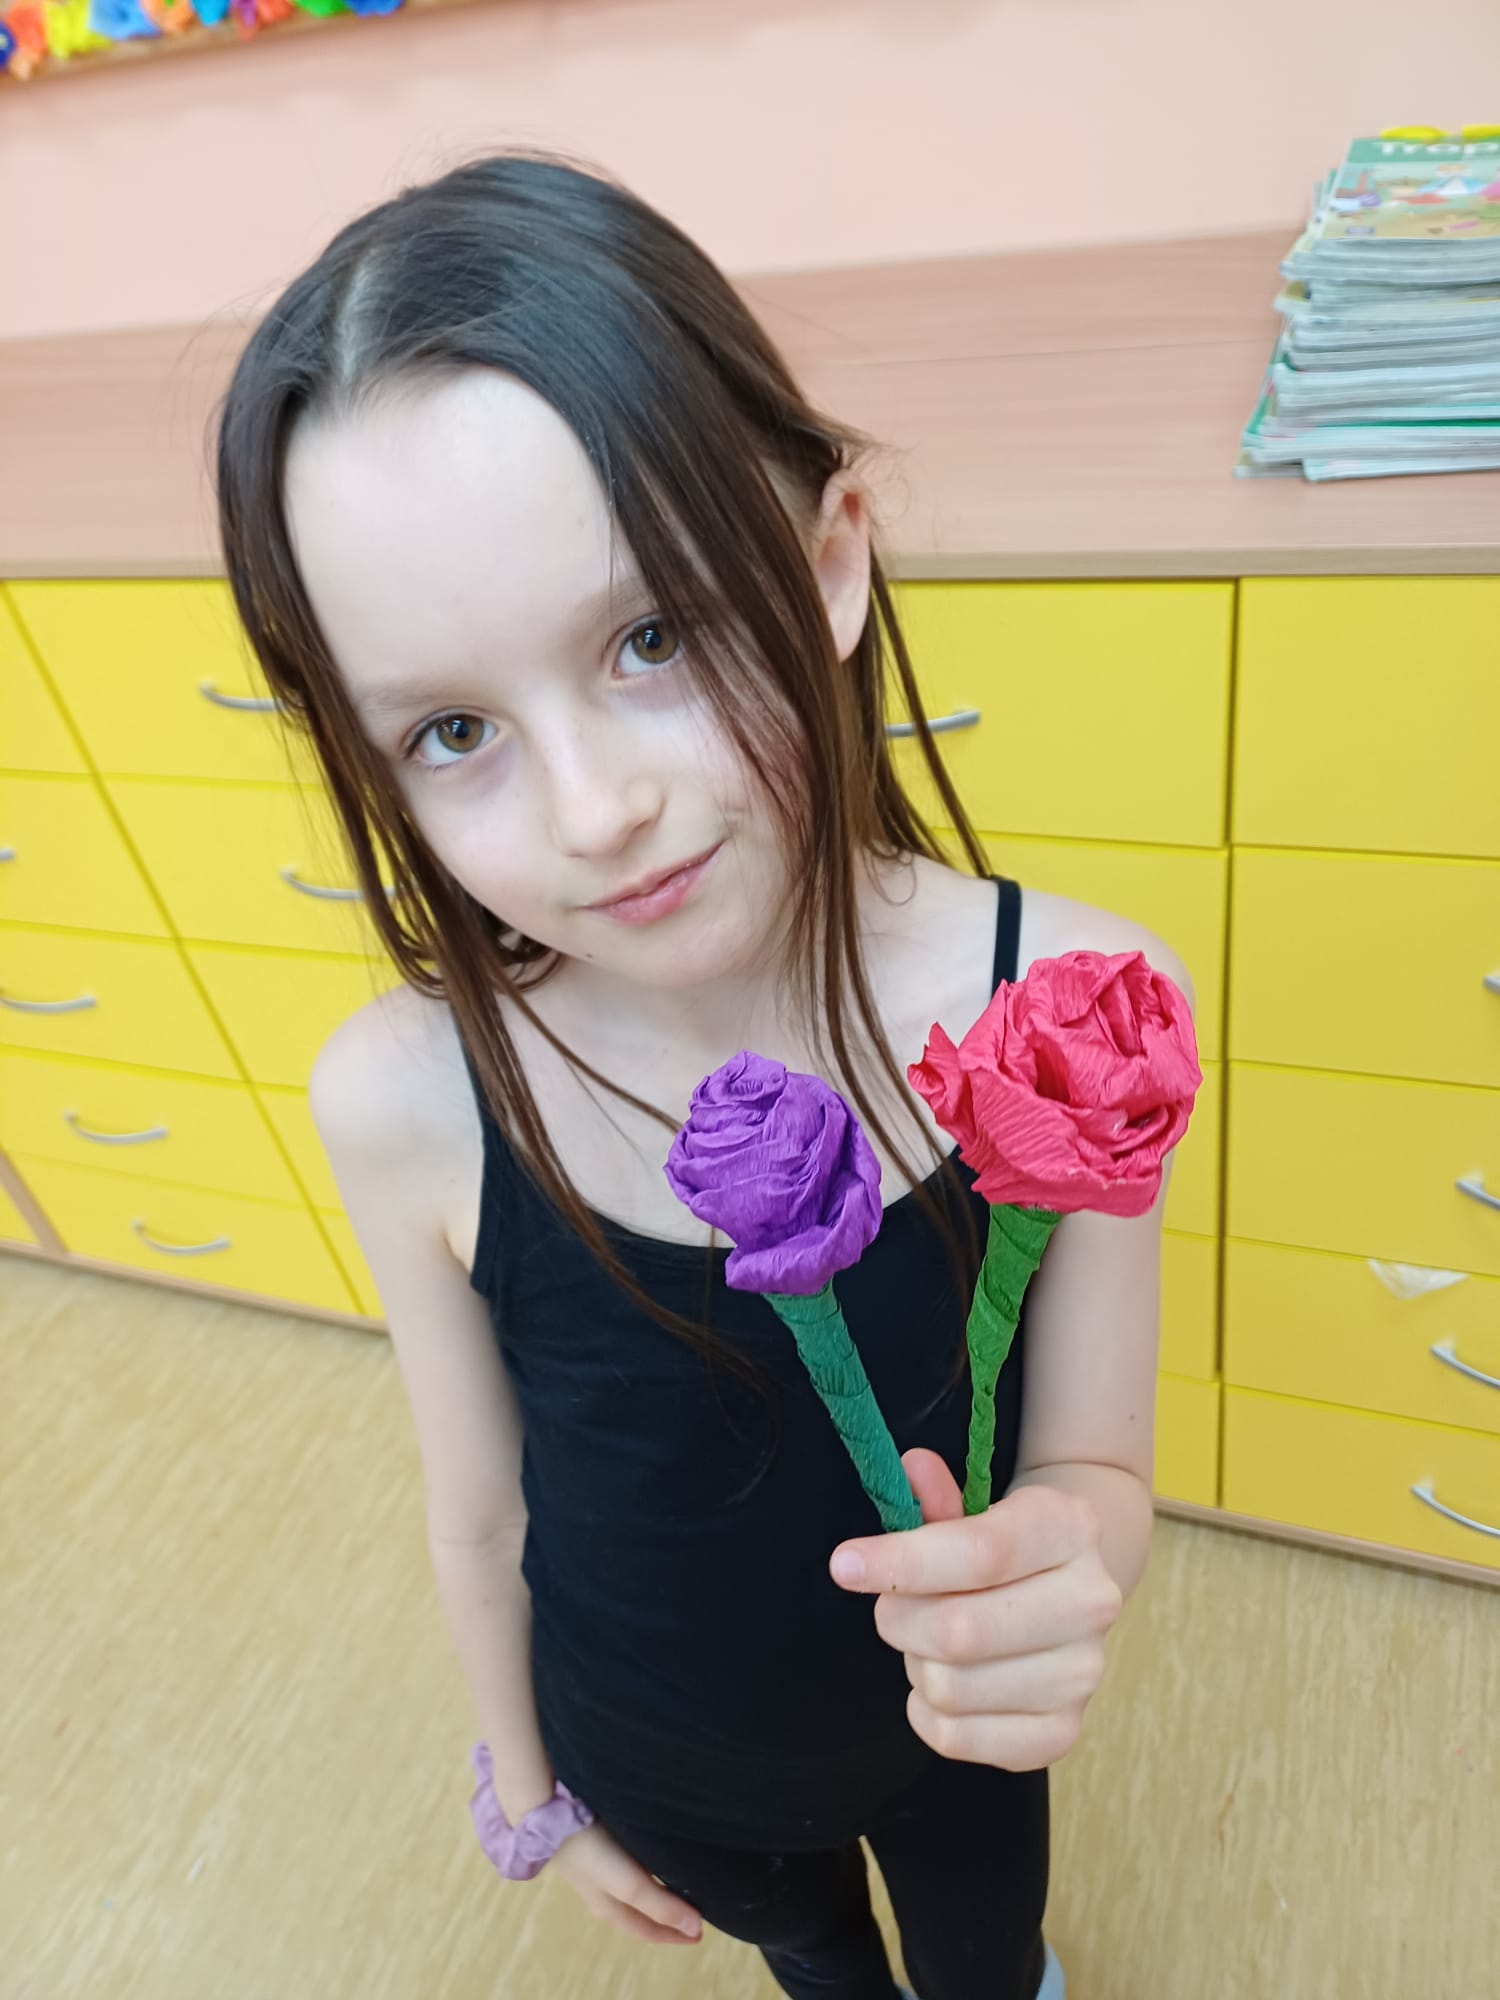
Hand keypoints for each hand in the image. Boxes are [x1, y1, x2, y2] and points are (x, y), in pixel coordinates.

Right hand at [550, 1821, 702, 1946]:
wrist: (549, 1818)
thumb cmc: (591, 1854)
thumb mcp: (627, 1883)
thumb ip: (660, 1904)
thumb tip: (695, 1928)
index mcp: (610, 1908)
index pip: (647, 1930)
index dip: (673, 1934)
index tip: (700, 1932)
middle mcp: (604, 1892)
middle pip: (640, 1911)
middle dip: (665, 1915)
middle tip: (695, 1907)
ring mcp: (597, 1868)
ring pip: (633, 1888)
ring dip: (656, 1890)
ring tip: (680, 1879)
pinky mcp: (597, 1842)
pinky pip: (628, 1863)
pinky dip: (645, 1867)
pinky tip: (653, 1851)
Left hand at [829, 1450, 1122, 1770]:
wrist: (1067, 1590)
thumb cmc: (1004, 1547)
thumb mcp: (974, 1509)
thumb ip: (938, 1497)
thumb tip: (911, 1469)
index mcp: (1071, 1528)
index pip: (981, 1553)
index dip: (903, 1562)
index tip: (844, 1565)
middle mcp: (1091, 1602)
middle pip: (959, 1631)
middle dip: (899, 1619)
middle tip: (893, 1607)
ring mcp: (1083, 1674)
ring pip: (951, 1687)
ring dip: (916, 1665)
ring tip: (931, 1643)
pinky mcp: (1062, 1732)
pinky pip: (956, 1738)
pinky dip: (926, 1713)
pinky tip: (941, 1683)